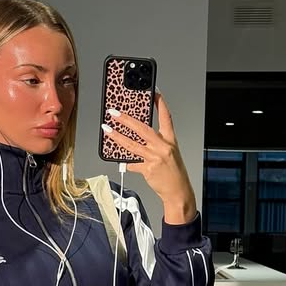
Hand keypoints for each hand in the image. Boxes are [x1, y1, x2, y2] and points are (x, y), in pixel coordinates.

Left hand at [101, 92, 196, 224]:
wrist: (178, 192)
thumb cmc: (174, 174)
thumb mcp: (170, 155)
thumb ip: (155, 146)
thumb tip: (138, 141)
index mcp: (170, 140)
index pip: (166, 117)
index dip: (160, 104)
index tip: (154, 93)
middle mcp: (163, 147)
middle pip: (142, 129)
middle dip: (126, 119)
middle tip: (115, 113)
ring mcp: (155, 158)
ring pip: (132, 145)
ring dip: (117, 137)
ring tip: (107, 130)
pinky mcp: (148, 169)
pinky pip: (132, 164)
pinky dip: (127, 163)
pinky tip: (123, 162)